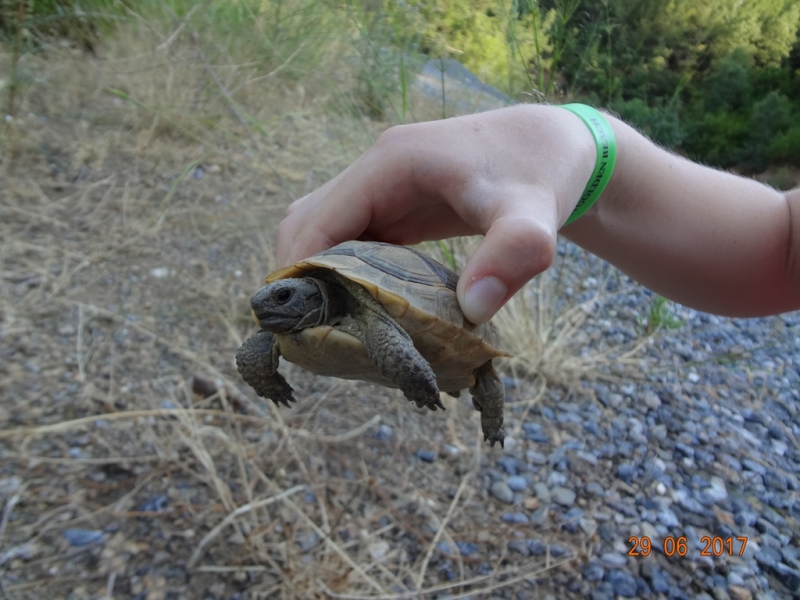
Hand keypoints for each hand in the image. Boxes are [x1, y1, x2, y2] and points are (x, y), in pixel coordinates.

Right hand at [276, 104, 596, 323]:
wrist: (561, 146)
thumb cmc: (545, 171)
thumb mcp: (534, 213)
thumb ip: (511, 255)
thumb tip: (472, 312)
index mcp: (389, 164)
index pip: (314, 221)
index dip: (299, 273)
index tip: (302, 327)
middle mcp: (375, 173)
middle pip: (306, 227)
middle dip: (303, 282)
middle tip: (319, 339)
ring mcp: (384, 189)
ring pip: (325, 236)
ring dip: (322, 281)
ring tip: (337, 334)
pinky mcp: (398, 209)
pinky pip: (354, 244)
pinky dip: (349, 277)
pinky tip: (367, 314)